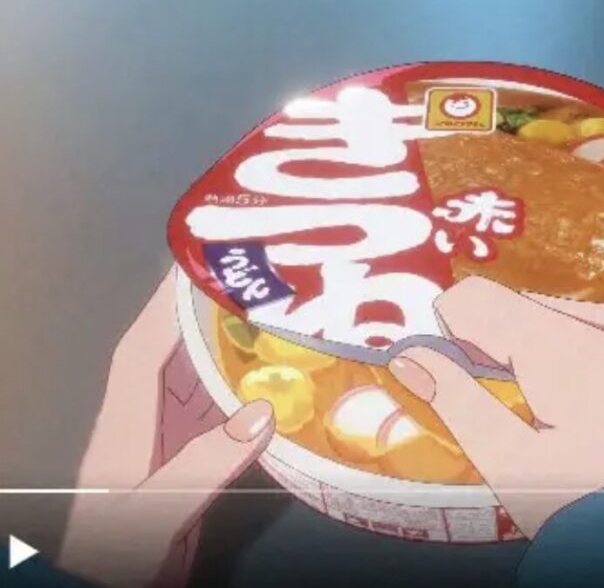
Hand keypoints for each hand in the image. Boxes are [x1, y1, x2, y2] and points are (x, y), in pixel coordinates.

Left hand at [58, 267, 274, 586]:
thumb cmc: (116, 553)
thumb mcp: (154, 511)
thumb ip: (203, 463)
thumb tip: (262, 410)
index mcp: (126, 423)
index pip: (145, 347)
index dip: (169, 303)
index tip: (202, 263)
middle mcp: (146, 422)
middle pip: (174, 354)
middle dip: (208, 314)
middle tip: (258, 283)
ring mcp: (165, 443)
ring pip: (196, 381)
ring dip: (228, 348)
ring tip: (275, 319)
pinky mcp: (183, 465)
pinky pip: (215, 415)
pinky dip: (240, 391)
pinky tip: (274, 382)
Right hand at [389, 276, 603, 537]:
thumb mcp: (522, 474)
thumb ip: (461, 406)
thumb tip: (409, 357)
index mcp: (575, 355)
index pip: (485, 302)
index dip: (460, 329)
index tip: (461, 362)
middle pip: (546, 311)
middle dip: (523, 347)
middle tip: (530, 405)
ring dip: (583, 351)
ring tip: (593, 418)